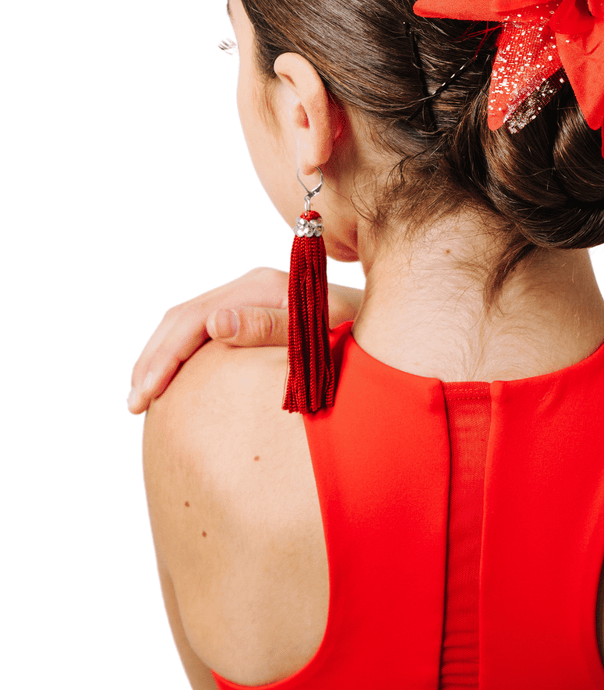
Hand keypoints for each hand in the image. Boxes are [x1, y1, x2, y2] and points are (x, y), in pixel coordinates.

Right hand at [128, 267, 363, 413]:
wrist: (383, 322)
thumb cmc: (356, 333)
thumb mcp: (318, 332)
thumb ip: (271, 326)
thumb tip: (216, 322)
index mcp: (261, 287)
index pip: (194, 319)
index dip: (165, 357)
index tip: (146, 396)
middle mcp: (251, 285)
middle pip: (183, 317)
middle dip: (153, 359)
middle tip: (133, 405)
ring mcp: (252, 296)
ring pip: (188, 322)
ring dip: (161, 356)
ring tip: (142, 397)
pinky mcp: (255, 310)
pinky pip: (205, 328)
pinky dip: (180, 353)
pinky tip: (172, 381)